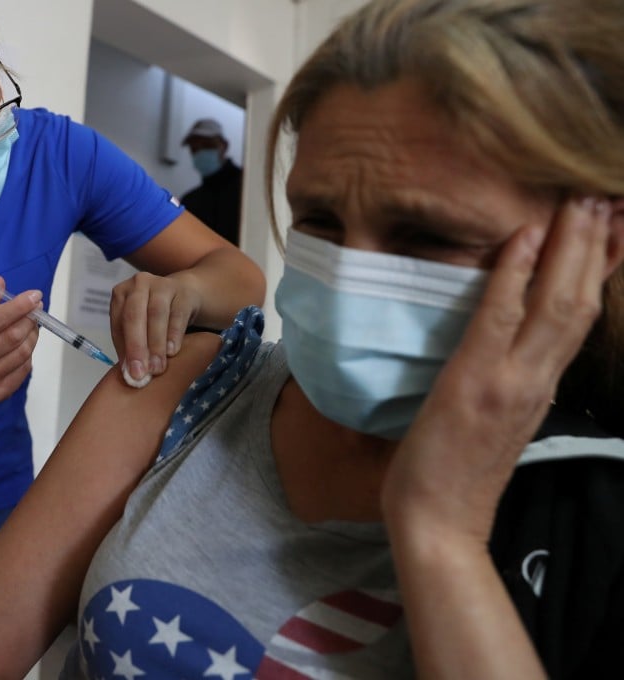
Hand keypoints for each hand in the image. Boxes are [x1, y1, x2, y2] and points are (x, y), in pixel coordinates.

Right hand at [0, 275, 40, 405]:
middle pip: (11, 338)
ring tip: (31, 324)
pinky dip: (29, 352)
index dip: (18, 307)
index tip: (35, 295)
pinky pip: (25, 369)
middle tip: (37, 308)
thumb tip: (0, 281)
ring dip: (32, 334)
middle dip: (29, 319)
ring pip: (22, 353)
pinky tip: (23, 343)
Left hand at [109, 271, 201, 383]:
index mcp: (121, 293)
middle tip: (140, 373)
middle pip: (134, 315)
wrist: (185, 295)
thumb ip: (131, 347)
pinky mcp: (183, 292)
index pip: (118, 323)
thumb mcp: (139, 326)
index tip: (129, 374)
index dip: (123, 349)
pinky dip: (174, 334)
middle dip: (136, 346)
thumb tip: (129, 375)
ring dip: (155, 344)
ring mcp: (162, 285)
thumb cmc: (155, 316)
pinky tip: (172, 352)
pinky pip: (177, 314)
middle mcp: (139, 284)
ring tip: (157, 368)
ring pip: (156, 314)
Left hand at [381, 197, 613, 543]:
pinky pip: (500, 318)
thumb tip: (515, 349)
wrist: (438, 523)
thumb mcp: (497, 421)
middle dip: (597, 246)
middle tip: (607, 195)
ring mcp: (511, 381)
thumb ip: (512, 382)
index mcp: (540, 386)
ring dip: (571, 249)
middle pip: (580, 302)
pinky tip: (524, 237)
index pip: (579, 317)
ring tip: (582, 201)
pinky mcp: (475, 383)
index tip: (615, 228)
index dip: (600, 270)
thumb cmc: (456, 475)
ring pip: (556, 304)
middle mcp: (537, 380)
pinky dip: (514, 274)